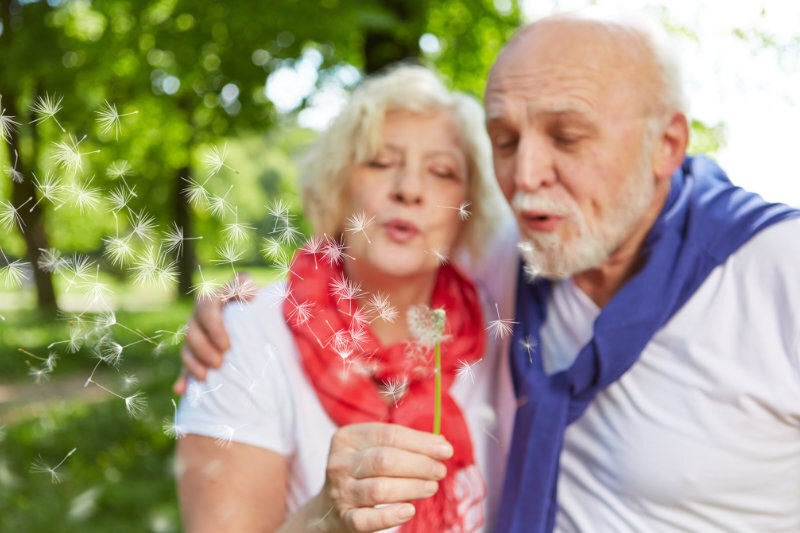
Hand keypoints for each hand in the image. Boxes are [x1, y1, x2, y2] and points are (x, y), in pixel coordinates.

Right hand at [173, 272, 255, 394]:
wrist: (262, 316)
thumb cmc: (260, 303)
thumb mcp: (255, 291)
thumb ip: (247, 287)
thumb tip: (248, 295)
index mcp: (216, 299)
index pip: (207, 307)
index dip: (213, 327)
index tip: (226, 346)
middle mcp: (202, 315)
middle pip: (193, 330)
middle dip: (203, 349)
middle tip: (218, 363)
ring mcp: (199, 334)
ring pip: (187, 347)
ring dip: (193, 363)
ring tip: (205, 377)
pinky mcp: (198, 353)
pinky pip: (186, 366)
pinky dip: (183, 378)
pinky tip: (181, 390)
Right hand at [315, 423, 452, 532]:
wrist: (330, 507)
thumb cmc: (363, 472)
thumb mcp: (375, 449)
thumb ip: (404, 444)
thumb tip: (440, 444)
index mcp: (347, 438)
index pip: (388, 435)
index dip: (420, 442)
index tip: (446, 450)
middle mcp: (339, 463)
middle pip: (384, 460)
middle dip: (418, 465)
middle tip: (440, 471)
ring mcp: (339, 491)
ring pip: (379, 489)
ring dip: (412, 487)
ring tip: (432, 487)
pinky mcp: (344, 518)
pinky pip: (366, 520)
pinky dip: (390, 516)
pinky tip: (409, 511)